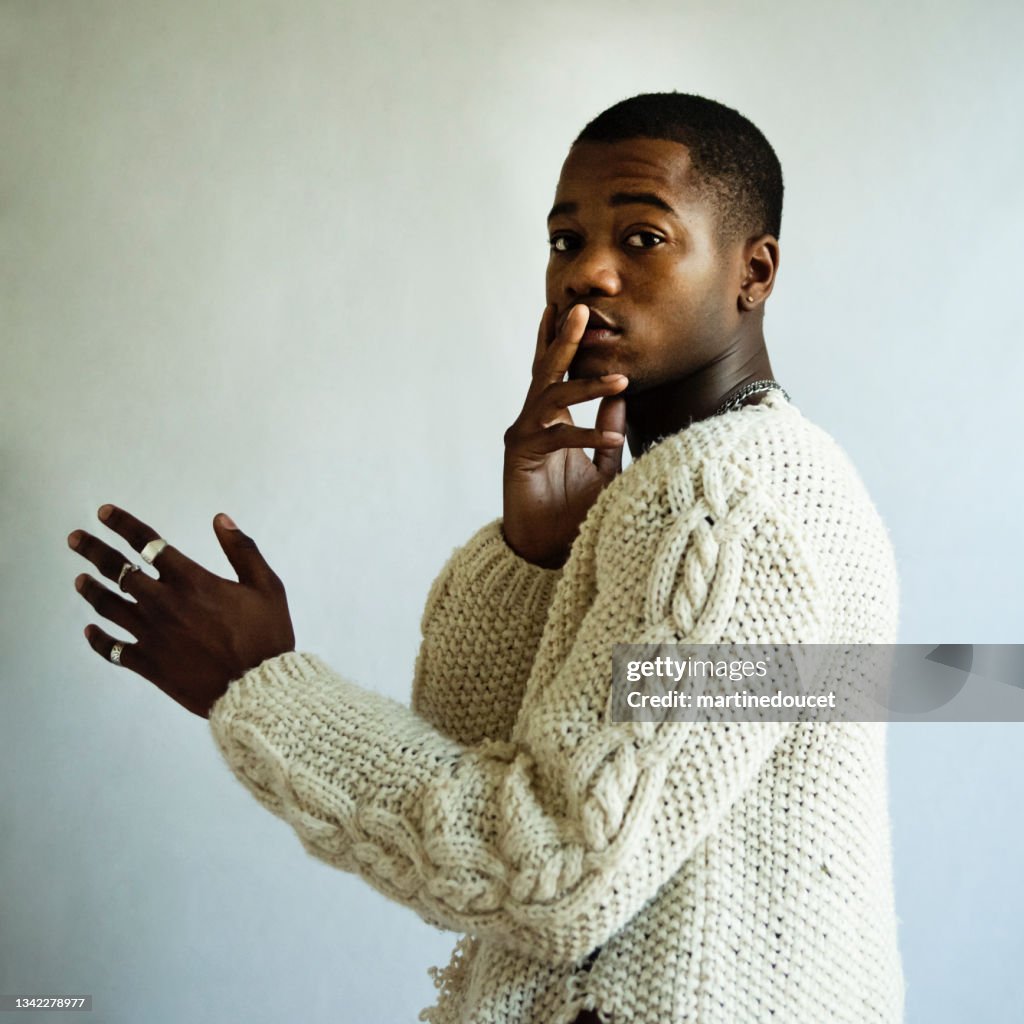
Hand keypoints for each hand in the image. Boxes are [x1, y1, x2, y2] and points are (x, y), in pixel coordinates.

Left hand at [68, 505, 295, 718]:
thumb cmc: (267, 636)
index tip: (104, 513)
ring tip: (79, 580)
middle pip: (118, 570)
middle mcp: (164, 603)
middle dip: (93, 550)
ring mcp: (152, 634)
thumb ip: (242, 549)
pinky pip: (113, 649)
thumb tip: (221, 519)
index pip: (148, 543)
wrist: (256, 688)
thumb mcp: (267, 586)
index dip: (123, 524)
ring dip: (91, 590)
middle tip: (74, 539)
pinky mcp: (149, 663)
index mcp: (191, 581)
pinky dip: (98, 640)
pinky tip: (91, 631)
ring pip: (108, 606)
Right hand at [502, 303, 627, 567]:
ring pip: (553, 396)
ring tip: (620, 380)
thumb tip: (621, 397)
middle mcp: (534, 419)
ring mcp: (524, 434)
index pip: (556, 372)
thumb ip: (608, 429)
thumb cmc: (572, 510)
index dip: (561, 341)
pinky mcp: (521, 455)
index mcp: (551, 417)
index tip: (571, 310)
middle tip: (581, 310)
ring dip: (586, 385)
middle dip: (564, 339)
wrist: (546, 549)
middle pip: (548, 370)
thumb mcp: (602, 463)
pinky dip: (587, 435)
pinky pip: (557, 436)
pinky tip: (613, 438)